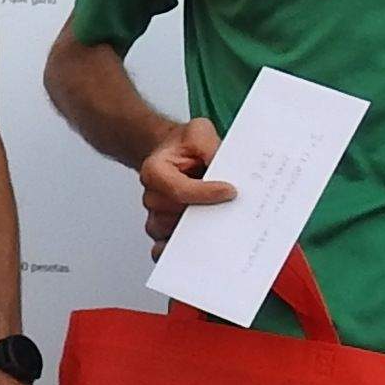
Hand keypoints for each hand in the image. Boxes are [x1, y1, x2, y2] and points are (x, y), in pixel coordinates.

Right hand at [137, 118, 228, 251]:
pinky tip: (203, 250)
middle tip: (231, 212)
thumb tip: (226, 168)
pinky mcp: (164, 232)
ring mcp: (157, 217)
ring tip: (221, 226)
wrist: (172, 154)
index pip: (179, 190)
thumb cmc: (183, 146)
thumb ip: (209, 146)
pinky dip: (182, 251)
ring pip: (175, 234)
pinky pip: (167, 249)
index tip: (231, 191)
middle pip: (178, 215)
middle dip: (206, 214)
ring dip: (199, 231)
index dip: (206, 193)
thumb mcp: (198, 133)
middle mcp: (153, 197)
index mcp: (155, 171)